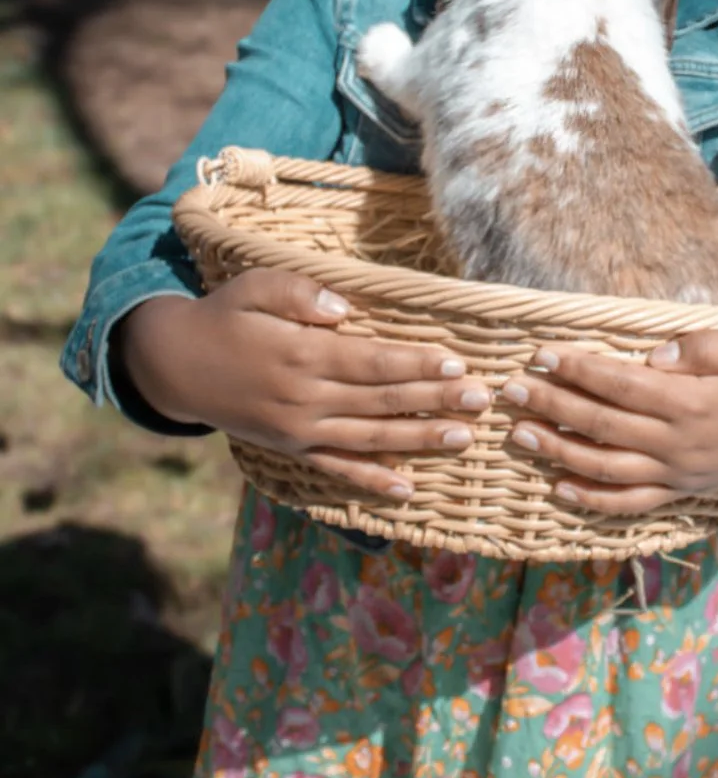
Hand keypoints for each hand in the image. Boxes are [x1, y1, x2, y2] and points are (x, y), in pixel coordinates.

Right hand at [116, 270, 491, 498]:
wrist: (176, 366)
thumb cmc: (225, 316)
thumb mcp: (255, 287)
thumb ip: (300, 294)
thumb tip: (344, 308)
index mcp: (301, 353)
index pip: (372, 362)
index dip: (417, 364)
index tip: (458, 363)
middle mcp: (304, 398)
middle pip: (382, 401)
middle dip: (435, 401)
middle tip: (481, 399)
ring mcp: (298, 430)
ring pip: (369, 439)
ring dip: (419, 440)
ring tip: (464, 438)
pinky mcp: (291, 449)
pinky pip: (338, 469)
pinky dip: (373, 481)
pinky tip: (408, 489)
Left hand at [499, 329, 717, 514]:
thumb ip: (699, 349)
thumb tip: (653, 356)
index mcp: (692, 402)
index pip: (621, 384)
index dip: (578, 369)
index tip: (541, 354)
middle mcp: (679, 443)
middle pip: (602, 424)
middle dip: (552, 406)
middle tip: (510, 391)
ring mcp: (678, 472)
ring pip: (606, 467)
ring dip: (558, 451)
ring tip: (520, 434)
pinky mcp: (681, 491)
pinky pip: (631, 502)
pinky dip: (592, 500)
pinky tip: (558, 489)